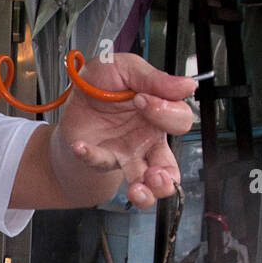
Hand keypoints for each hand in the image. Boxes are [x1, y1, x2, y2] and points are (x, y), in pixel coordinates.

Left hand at [59, 53, 197, 207]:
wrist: (74, 99)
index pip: (180, 122)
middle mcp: (148, 141)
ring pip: (147, 187)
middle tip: (155, 172)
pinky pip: (101, 164)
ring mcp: (128, 155)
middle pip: (170, 169)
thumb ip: (155, 78)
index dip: (166, 113)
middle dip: (167, 177)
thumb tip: (188, 86)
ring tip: (137, 188)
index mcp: (160, 115)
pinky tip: (81, 146)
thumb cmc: (104, 84)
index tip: (142, 99)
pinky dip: (91, 156)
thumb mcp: (128, 68)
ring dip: (146, 194)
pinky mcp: (103, 160)